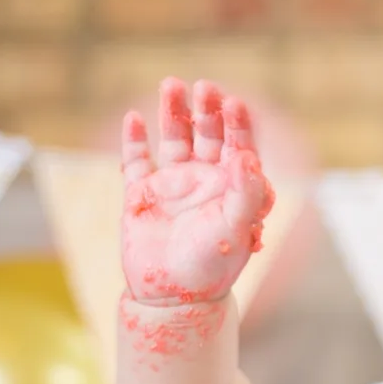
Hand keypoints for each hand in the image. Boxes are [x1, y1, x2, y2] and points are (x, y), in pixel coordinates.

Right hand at [121, 78, 273, 305]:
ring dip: (173, 113)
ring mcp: (173, 186)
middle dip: (207, 111)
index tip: (234, 103)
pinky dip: (135, 140)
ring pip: (174, 139)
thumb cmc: (213, 266)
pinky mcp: (141, 195)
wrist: (172, 298)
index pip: (239, 146)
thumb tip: (247, 155)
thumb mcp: (237, 229)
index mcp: (233, 189)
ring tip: (171, 85)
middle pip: (208, 135)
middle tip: (204, 87)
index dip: (238, 124)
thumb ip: (246, 193)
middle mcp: (205, 182)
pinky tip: (135, 118)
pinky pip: (136, 162)